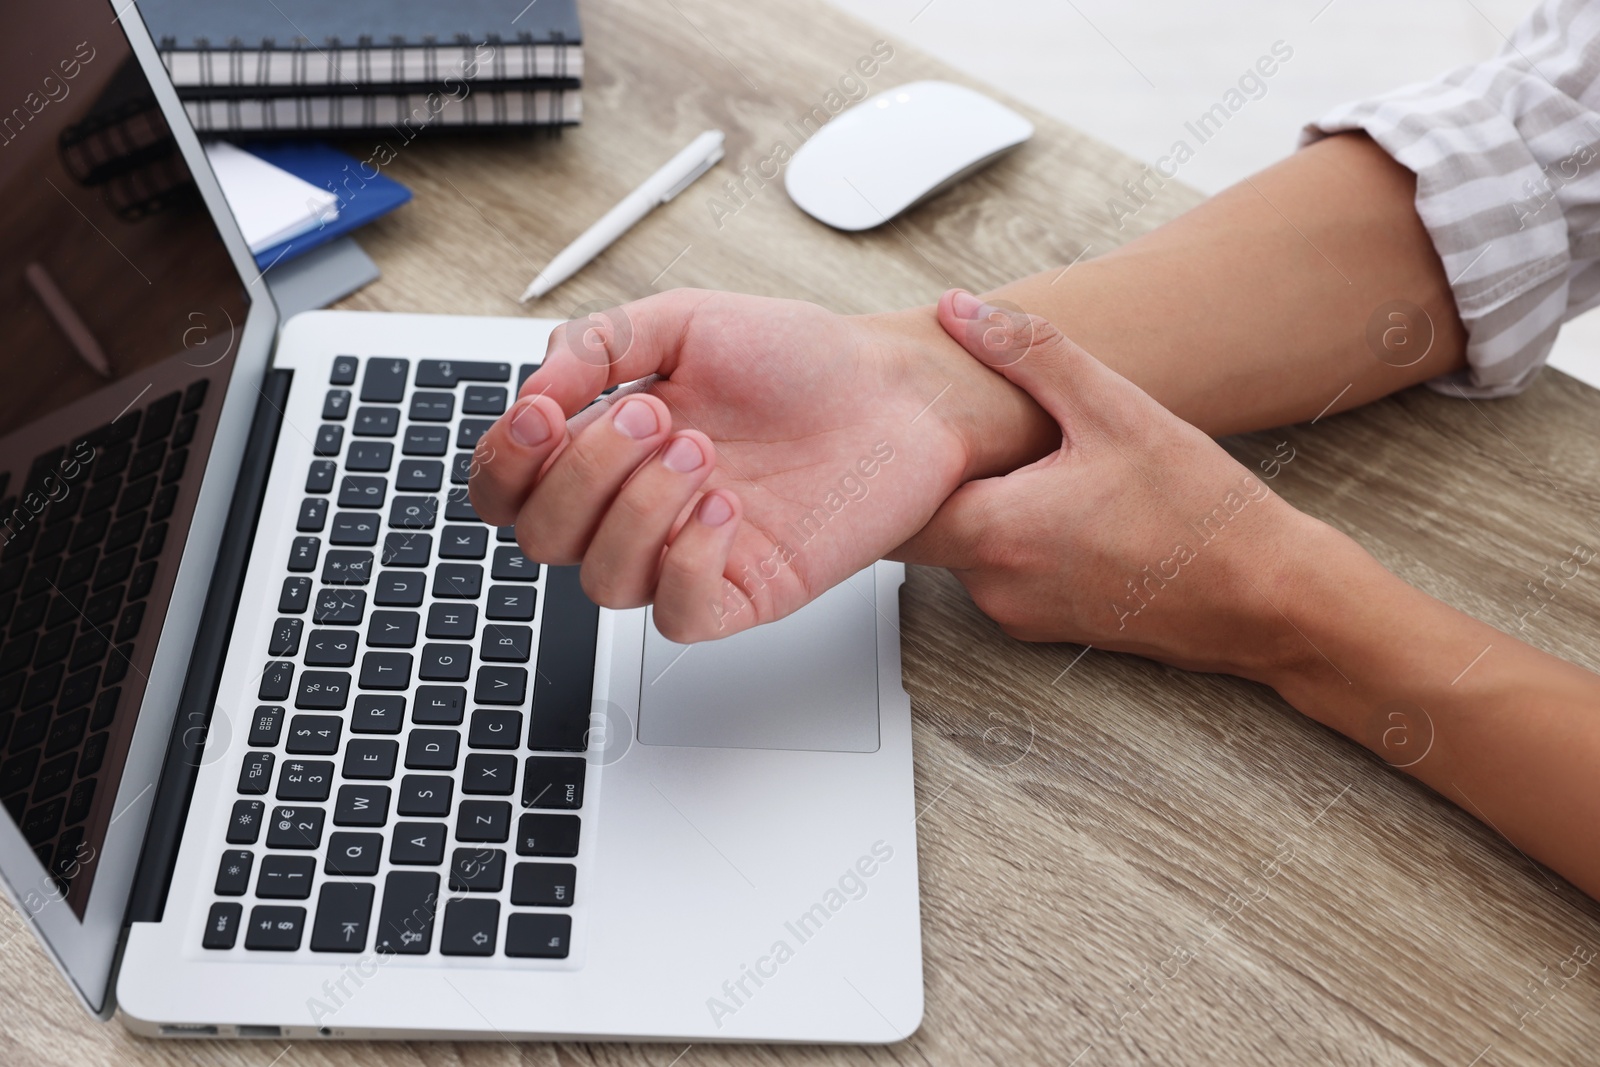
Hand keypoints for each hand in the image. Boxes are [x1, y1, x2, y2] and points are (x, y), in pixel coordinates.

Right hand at [468, 289, 1054, 641]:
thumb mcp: (684, 322)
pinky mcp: (742, 592)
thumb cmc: (799, 360)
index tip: (546, 413)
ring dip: (638, 509)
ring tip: (701, 450)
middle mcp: (636, 509)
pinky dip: (687, 559)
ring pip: (602, 583)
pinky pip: (677, 614)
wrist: (896, 391)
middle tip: (653, 416)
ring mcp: (686, 555)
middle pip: (542, 539)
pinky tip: (727, 506)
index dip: (507, 462)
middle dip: (583, 475)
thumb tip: (533, 390)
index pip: (510, 488)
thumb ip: (597, 345)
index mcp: (607, 448)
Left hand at [898, 291, 1331, 678]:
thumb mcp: (1115, 409)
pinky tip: (1064, 500)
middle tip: (966, 424)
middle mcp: (991, 586)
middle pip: (922, 523)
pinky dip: (1015, 533)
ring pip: (963, 546)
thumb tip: (960, 310)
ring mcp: (1016, 614)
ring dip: (983, 502)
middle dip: (940, 473)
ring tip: (1031, 458)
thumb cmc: (1200, 514)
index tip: (904, 420)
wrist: (1266, 599)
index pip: (888, 504)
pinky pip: (1002, 570)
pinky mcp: (1044, 626)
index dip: (890, 458)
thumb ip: (1028, 353)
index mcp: (993, 533)